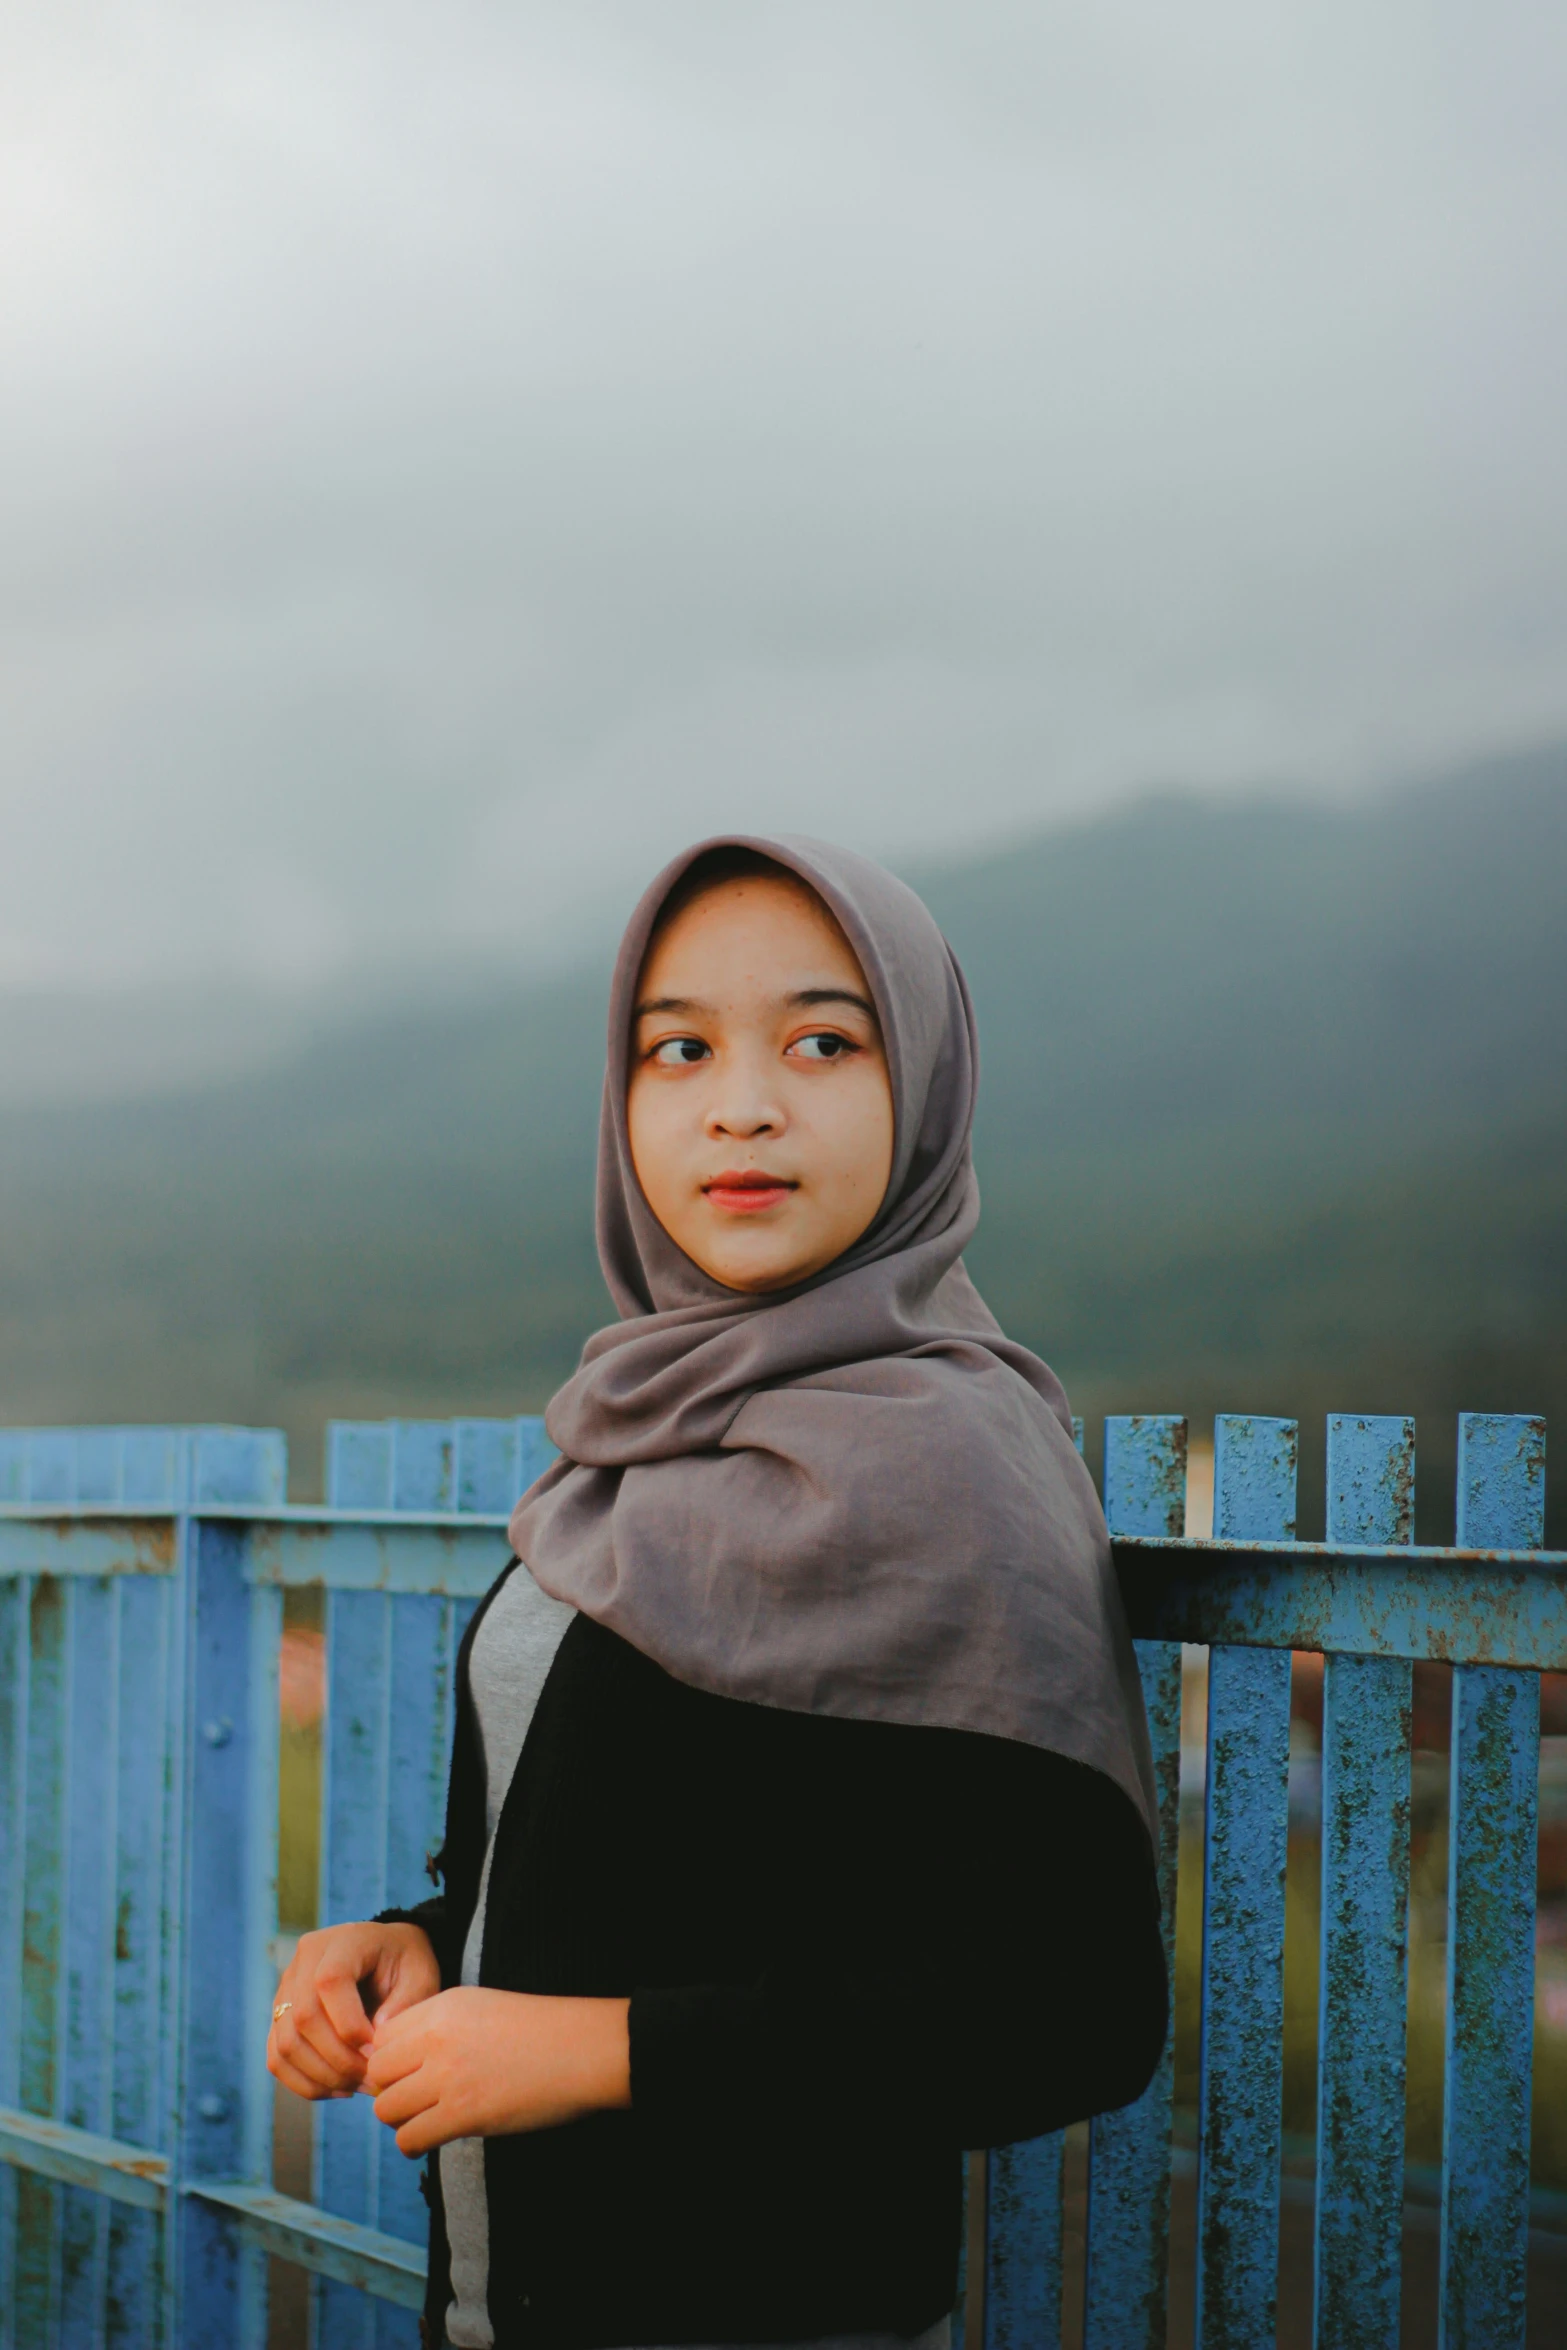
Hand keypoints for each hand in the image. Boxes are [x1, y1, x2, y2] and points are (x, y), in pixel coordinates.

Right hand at [268, 1921, 439, 2100]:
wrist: (387, 1955)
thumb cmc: (406, 1965)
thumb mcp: (421, 1975)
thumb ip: (405, 2003)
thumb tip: (373, 2042)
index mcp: (342, 1940)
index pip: (329, 1982)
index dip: (350, 2025)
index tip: (378, 2050)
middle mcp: (305, 1960)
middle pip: (304, 2018)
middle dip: (339, 2059)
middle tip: (372, 2079)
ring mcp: (286, 1988)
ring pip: (286, 2044)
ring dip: (322, 2076)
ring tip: (360, 2086)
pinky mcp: (281, 2016)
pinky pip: (278, 2058)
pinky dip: (305, 2082)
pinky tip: (340, 2087)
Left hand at [364, 1987, 630, 2155]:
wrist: (582, 2049)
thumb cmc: (539, 2030)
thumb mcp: (481, 2007)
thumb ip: (439, 2027)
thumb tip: (401, 2063)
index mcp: (443, 2007)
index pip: (382, 2038)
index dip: (390, 2060)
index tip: (406, 2074)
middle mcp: (437, 2038)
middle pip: (377, 2073)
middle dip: (390, 2089)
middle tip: (413, 2100)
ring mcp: (448, 2076)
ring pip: (387, 2108)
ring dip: (401, 2119)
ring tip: (424, 2120)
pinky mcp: (463, 2113)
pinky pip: (410, 2137)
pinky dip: (414, 2144)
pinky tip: (431, 2138)